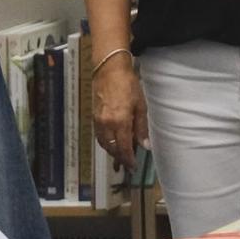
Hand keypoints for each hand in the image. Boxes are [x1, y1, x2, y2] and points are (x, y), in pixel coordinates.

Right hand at [92, 54, 147, 168]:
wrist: (109, 70)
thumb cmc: (128, 85)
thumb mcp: (141, 106)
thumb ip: (141, 127)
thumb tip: (145, 145)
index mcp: (120, 122)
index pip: (124, 148)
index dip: (128, 160)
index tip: (132, 167)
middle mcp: (107, 124)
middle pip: (112, 148)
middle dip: (120, 158)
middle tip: (127, 166)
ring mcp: (98, 121)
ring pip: (105, 143)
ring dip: (112, 152)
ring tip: (121, 158)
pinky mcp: (94, 117)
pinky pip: (100, 136)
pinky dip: (106, 142)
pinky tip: (112, 144)